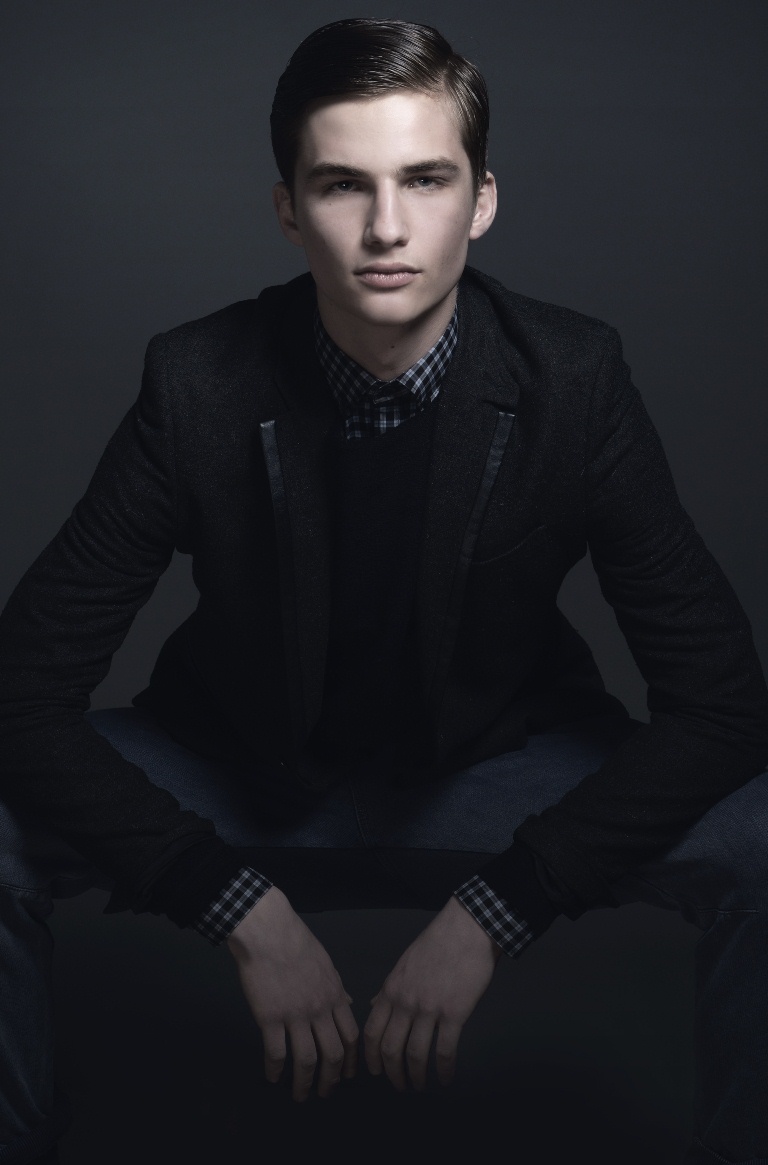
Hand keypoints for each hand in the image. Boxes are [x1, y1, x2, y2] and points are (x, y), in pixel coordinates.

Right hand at [227, 886, 357, 1100]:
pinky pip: (276, 1053)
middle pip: (332, 1054)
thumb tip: (347, 1003)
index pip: (350, 1036)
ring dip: (304, 1083)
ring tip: (300, 1095)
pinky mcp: (270, 1018)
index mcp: (334, 995)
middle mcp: (319, 1009)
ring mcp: (295, 1015)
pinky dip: (275, 1070)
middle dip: (331, 1079)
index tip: (347, 1074)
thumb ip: (336, 988)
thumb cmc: (296, 943)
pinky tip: (273, 1077)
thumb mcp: (326, 964)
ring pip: (306, 1060)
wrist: (269, 933)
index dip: (350, 1059)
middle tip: (325, 1092)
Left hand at [364, 895, 501, 1091]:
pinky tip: (446, 1077)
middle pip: (390, 1049)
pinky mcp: (454, 1014)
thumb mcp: (404, 964)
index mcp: (391, 989)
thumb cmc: (436, 944)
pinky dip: (443, 1070)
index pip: (372, 1031)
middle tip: (399, 1085)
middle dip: (392, 1074)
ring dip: (416, 1076)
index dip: (371, 1057)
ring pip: (415, 1055)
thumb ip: (389, 988)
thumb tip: (373, 1004)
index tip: (376, 1071)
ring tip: (421, 1085)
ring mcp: (429, 1009)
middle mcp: (405, 1002)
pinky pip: (444, 1051)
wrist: (465, 930)